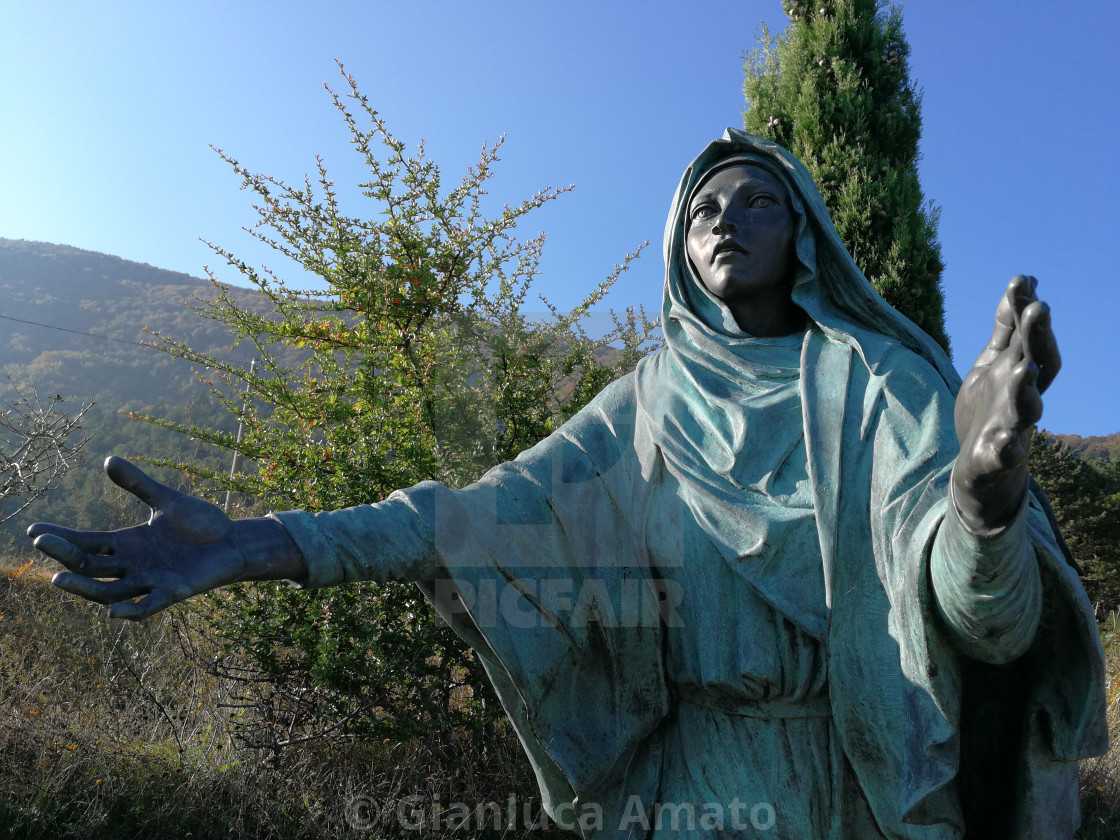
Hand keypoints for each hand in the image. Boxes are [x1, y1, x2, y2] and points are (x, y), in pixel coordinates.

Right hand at [28, 457, 287, 619]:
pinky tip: (113, 612)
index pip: (86, 543)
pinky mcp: (174, 592)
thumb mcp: (166, 501)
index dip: (60, 538)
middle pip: (90, 567)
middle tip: (40, 543)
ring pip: (108, 592)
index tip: (33, 531)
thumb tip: (108, 460)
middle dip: (65, 556)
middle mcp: (133, 566)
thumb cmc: (199, 524)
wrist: (233, 541)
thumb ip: (138, 485)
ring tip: (58, 579)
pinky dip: (131, 611)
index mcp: (127, 544)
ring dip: (83, 588)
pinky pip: (147, 607)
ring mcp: (151, 581)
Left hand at [952, 275, 1059, 532]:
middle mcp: (1021, 396)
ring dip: (1026, 390)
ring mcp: (1011, 426)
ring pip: (1026, 409)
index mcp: (1019, 371)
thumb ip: (1007, 329)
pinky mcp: (996, 457)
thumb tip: (1022, 284)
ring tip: (1025, 371)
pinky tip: (1002, 441)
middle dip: (1038, 338)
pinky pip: (1003, 454)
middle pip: (1036, 365)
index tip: (1023, 280)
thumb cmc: (991, 407)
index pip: (1030, 339)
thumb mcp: (995, 363)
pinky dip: (1004, 448)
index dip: (1027, 311)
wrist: (981, 465)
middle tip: (1039, 308)